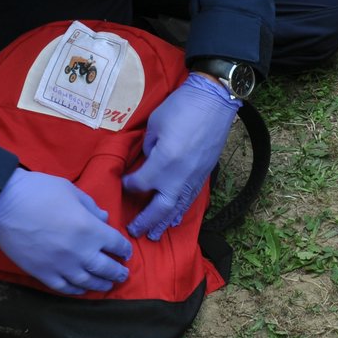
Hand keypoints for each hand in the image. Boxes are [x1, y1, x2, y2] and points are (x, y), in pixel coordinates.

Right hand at [0, 168, 131, 294]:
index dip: (124, 249)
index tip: (126, 252)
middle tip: (122, 275)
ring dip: (100, 285)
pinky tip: (80, 289)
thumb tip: (104, 217)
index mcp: (90, 229)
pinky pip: (63, 287)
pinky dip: (75, 290)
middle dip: (117, 272)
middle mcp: (79, 252)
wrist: (5, 203)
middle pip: (106, 268)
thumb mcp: (72, 191)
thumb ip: (91, 207)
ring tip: (106, 285)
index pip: (116, 244)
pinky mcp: (42, 273)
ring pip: (87, 282)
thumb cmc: (40, 191)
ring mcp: (60, 265)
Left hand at [121, 73, 239, 239]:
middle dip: (144, 221)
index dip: (129, 185)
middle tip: (132, 231)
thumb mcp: (155, 125)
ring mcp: (193, 178)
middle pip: (159, 208)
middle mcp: (179, 176)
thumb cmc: (181, 107)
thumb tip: (148, 161)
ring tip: (153, 236)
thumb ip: (148, 148)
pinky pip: (190, 200)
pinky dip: (181, 211)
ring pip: (177, 208)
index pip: (140, 183)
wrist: (214, 101)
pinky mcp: (204, 175)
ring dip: (163, 223)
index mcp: (163, 162)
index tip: (123, 183)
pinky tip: (174, 220)